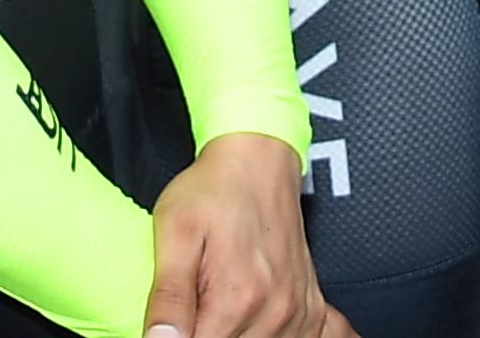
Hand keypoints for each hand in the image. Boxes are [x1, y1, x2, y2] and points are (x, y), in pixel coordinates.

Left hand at [144, 133, 346, 337]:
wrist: (258, 160)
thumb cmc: (214, 190)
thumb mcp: (174, 233)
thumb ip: (169, 297)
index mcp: (237, 299)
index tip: (174, 321)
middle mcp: (275, 311)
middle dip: (208, 334)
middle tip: (197, 304)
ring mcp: (297, 309)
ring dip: (242, 336)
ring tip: (221, 310)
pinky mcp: (309, 303)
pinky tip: (270, 329)